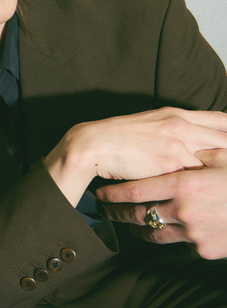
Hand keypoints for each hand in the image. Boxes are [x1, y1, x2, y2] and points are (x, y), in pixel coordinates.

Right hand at [44, 108, 226, 207]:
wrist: (93, 145)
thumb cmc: (118, 137)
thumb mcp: (149, 123)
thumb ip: (174, 129)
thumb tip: (192, 139)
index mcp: (176, 114)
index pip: (221, 119)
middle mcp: (181, 126)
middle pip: (225, 139)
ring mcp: (177, 145)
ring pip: (216, 159)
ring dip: (223, 172)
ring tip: (225, 185)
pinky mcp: (169, 166)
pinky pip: (196, 177)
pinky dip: (205, 185)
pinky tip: (211, 193)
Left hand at [96, 148, 226, 259]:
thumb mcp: (223, 157)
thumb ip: (194, 153)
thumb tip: (174, 146)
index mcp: (184, 185)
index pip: (134, 191)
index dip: (113, 194)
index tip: (100, 194)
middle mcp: (184, 211)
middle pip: (137, 215)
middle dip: (118, 213)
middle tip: (105, 211)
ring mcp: (194, 233)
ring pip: (154, 232)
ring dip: (138, 228)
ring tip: (128, 223)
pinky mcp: (205, 249)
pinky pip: (179, 242)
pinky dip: (169, 234)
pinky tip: (163, 228)